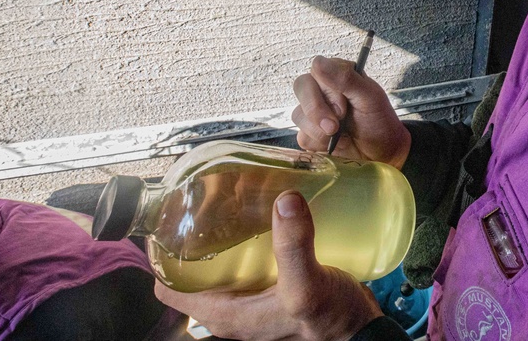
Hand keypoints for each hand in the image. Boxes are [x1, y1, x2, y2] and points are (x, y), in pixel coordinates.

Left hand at [155, 191, 382, 340]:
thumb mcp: (307, 286)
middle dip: (200, 234)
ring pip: (224, 261)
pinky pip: (252, 259)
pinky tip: (270, 217)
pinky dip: (254, 237)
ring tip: (240, 200)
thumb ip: (293, 246)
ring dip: (228, 233)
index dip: (165, 253)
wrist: (362, 331)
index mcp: (225, 314)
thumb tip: (284, 200)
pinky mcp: (275, 286)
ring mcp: (254, 298)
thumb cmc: (331, 322)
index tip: (175, 217)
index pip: (169, 287)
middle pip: (196, 268)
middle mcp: (234, 307)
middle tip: (211, 198)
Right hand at [292, 56, 410, 168]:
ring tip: (340, 134)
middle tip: (336, 125)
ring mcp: (314, 112)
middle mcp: (322, 90)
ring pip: (298, 114)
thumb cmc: (379, 120)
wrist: (382, 152)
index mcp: (338, 74)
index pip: (317, 69)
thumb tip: (319, 62)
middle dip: (317, 110)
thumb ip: (346, 78)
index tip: (344, 106)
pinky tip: (335, 143)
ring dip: (320, 130)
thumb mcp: (370, 97)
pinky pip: (302, 137)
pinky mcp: (310, 133)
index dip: (327, 89)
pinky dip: (320, 143)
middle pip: (301, 86)